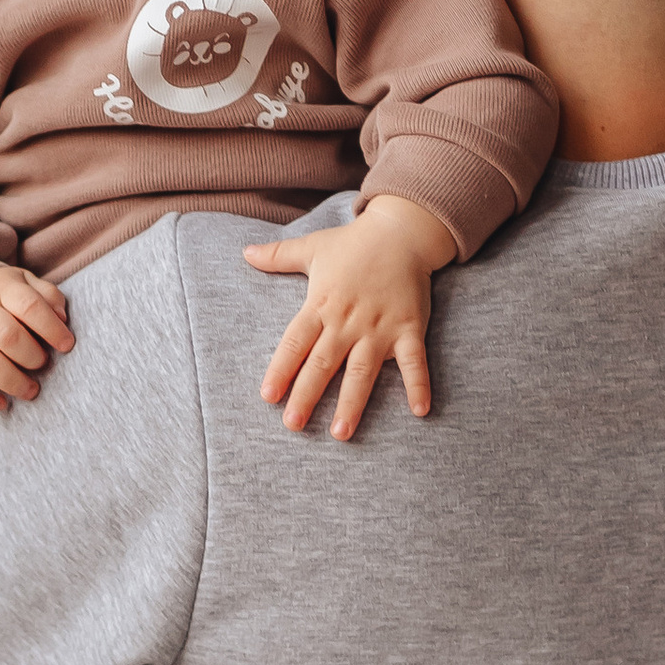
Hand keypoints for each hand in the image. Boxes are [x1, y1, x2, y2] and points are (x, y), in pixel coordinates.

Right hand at [0, 263, 73, 411]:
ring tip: (31, 389)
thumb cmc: (3, 297)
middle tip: (43, 363)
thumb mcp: (26, 284)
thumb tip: (62, 319)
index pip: (28, 305)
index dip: (51, 327)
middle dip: (33, 356)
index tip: (67, 344)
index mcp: (3, 289)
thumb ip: (48, 296)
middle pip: (7, 335)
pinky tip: (2, 403)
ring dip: (14, 381)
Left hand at [244, 195, 454, 441]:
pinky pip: (414, 361)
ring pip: (362, 370)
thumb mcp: (312, 247)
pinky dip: (418, 384)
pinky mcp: (409, 329)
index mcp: (321, 304)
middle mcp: (347, 321)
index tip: (268, 396)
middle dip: (307, 395)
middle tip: (293, 425)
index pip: (295, 342)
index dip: (281, 369)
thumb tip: (244, 252)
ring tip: (340, 433)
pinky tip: (420, 411)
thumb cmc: (353, 242)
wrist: (401, 231)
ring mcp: (379, 327)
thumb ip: (277, 255)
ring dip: (352, 402)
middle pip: (323, 363)